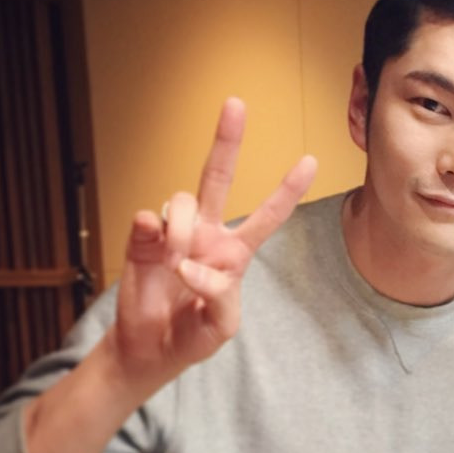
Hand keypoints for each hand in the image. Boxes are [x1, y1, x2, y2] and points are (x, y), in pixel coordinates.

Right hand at [111, 99, 317, 388]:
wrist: (151, 349)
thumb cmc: (194, 336)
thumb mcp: (222, 326)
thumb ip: (218, 295)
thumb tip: (187, 263)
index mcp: (236, 253)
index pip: (267, 216)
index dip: (287, 190)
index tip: (311, 160)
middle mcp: (207, 234)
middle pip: (218, 177)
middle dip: (227, 141)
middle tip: (236, 103)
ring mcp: (174, 233)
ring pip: (182, 201)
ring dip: (182, 232)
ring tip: (175, 267)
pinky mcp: (142, 239)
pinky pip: (149, 218)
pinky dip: (154, 235)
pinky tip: (158, 255)